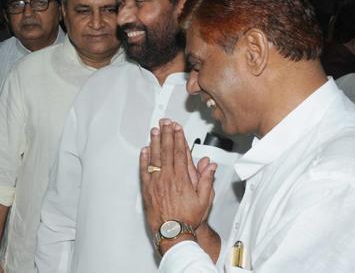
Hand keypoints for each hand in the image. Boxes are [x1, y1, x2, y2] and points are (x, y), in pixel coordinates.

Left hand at [140, 119, 215, 234]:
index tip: (178, 128)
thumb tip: (210, 165)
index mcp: (182, 178)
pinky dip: (144, 159)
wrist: (173, 232)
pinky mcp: (148, 189)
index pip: (181, 152)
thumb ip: (206, 180)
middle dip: (167, 134)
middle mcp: (168, 178)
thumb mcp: (204, 200)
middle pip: (167, 151)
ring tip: (155, 130)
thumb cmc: (188, 218)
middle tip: (165, 123)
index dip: (179, 138)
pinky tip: (144, 150)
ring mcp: (156, 182)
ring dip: (155, 142)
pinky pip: (145, 170)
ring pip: (155, 157)